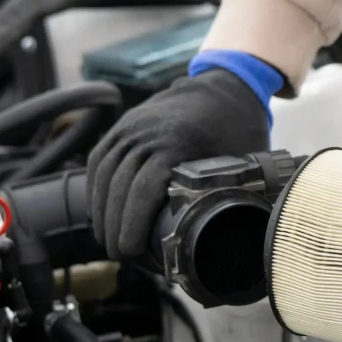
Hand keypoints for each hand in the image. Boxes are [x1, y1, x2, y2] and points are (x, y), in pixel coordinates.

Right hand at [87, 68, 269, 258]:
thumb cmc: (237, 127)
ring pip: (103, 174)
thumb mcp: (244, 161)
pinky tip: (101, 212)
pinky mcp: (122, 126)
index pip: (142, 189)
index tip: (129, 251)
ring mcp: (131, 126)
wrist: (225, 84)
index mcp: (178, 142)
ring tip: (108, 241)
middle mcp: (146, 132)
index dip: (131, 224)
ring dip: (101, 211)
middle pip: (117, 186)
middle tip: (118, 256)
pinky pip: (99, 160)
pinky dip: (96, 189)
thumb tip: (238, 240)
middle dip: (113, 226)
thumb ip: (235, 196)